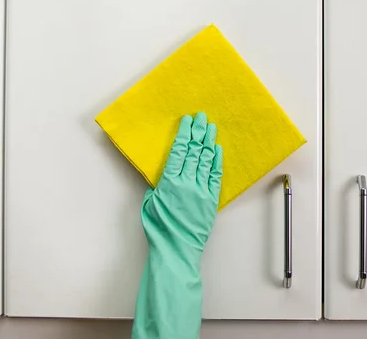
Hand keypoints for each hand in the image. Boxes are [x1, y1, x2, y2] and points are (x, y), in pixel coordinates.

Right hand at [141, 112, 222, 262]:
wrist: (176, 248)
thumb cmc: (159, 229)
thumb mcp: (149, 204)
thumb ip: (157, 186)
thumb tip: (163, 175)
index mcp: (169, 181)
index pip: (179, 151)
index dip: (184, 134)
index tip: (187, 122)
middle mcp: (187, 182)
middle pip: (194, 151)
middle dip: (198, 132)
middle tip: (202, 117)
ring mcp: (201, 190)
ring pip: (206, 160)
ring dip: (209, 142)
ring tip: (211, 128)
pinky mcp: (211, 199)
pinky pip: (215, 176)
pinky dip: (216, 162)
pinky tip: (217, 150)